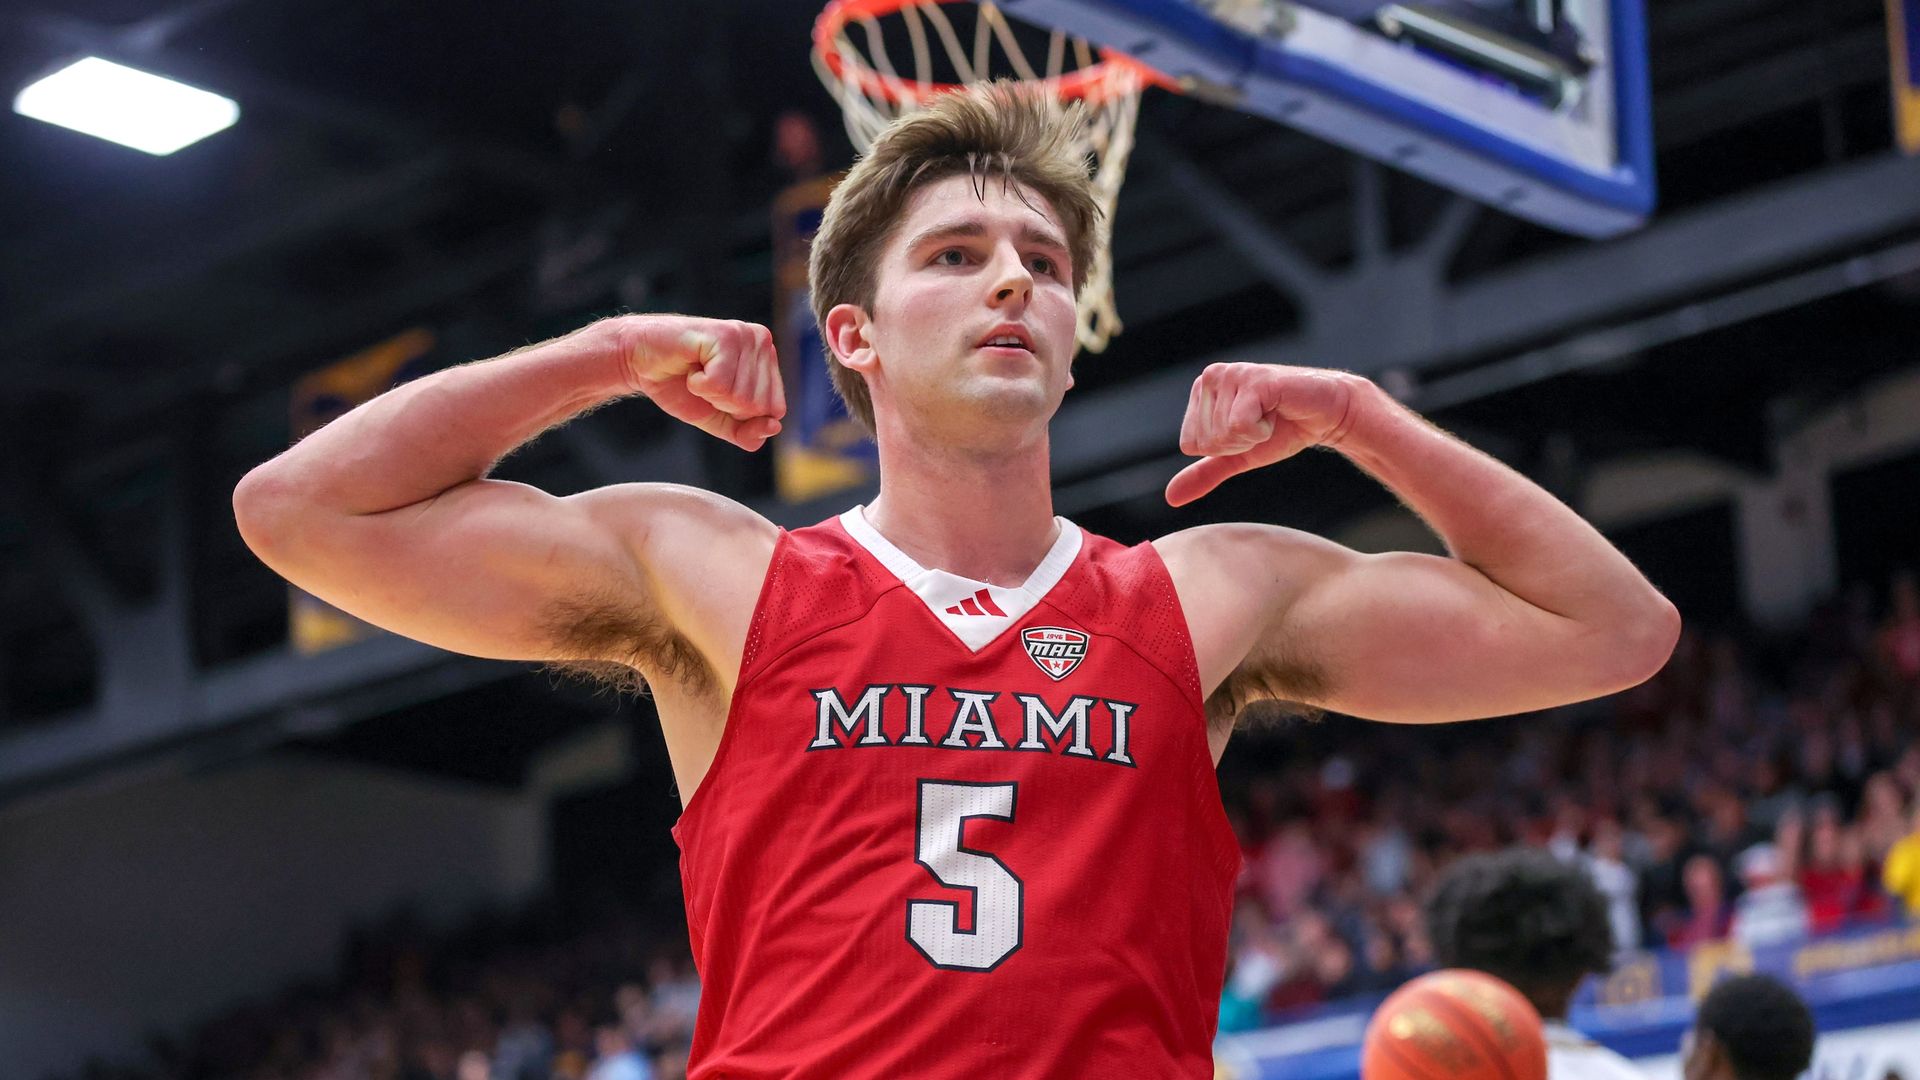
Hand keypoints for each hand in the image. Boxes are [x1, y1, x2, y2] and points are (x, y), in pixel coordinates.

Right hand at [616, 315, 786, 450]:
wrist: (639, 360)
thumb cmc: (679, 384)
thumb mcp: (717, 417)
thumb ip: (746, 432)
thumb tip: (773, 428)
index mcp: (767, 360)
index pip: (775, 410)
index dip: (740, 414)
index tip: (717, 393)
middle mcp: (762, 343)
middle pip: (759, 406)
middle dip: (724, 404)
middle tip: (704, 381)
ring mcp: (745, 336)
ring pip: (741, 397)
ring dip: (709, 394)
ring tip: (697, 372)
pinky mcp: (725, 335)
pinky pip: (720, 384)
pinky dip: (698, 384)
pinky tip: (691, 366)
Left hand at [1165, 363, 1362, 506]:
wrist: (1326, 415)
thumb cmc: (1282, 429)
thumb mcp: (1237, 456)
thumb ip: (1205, 472)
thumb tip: (1170, 498)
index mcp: (1201, 391)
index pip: (1190, 444)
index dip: (1225, 449)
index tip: (1248, 431)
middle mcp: (1210, 377)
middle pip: (1205, 441)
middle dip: (1239, 444)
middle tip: (1262, 424)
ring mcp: (1230, 375)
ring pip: (1222, 435)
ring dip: (1254, 435)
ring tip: (1271, 416)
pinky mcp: (1253, 380)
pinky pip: (1240, 426)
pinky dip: (1262, 430)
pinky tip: (1276, 412)